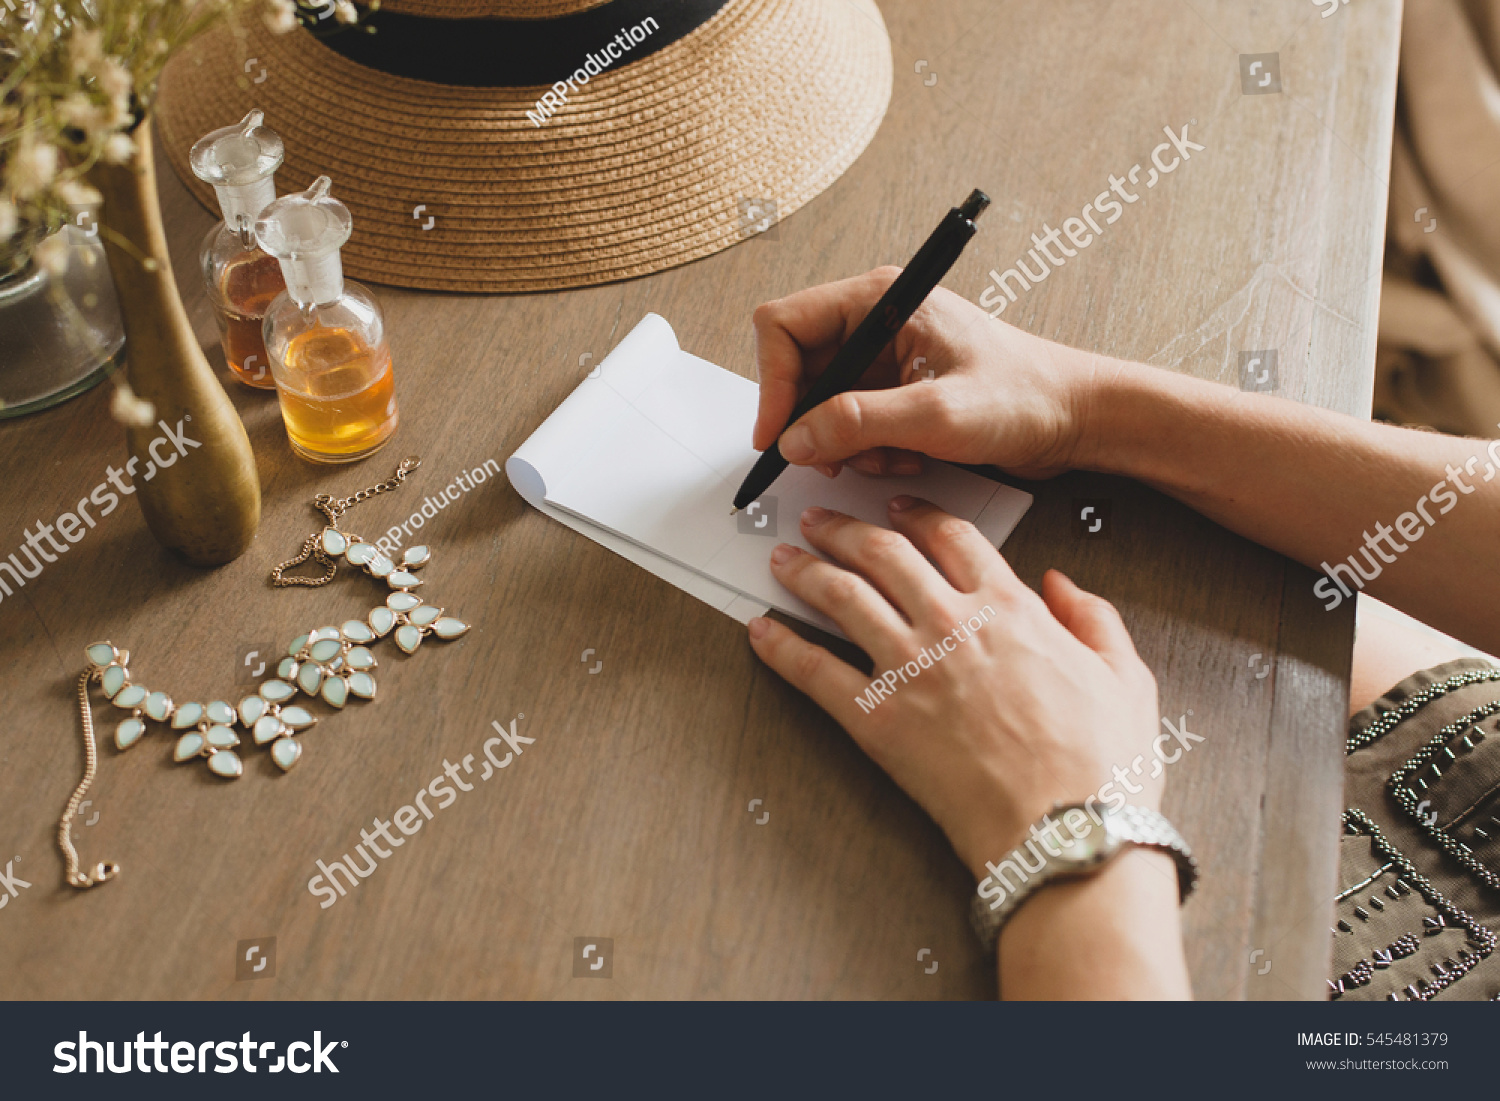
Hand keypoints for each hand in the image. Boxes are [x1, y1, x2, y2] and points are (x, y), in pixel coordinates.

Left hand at [746, 497, 1162, 880]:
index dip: (918, 515)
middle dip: (845, 529)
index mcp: (1011, 607)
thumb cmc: (1103, 765)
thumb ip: (1095, 618)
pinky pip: (814, 671)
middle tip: (821, 519)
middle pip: (884, 554)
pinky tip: (760, 631)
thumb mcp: (1125, 676)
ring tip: (783, 557)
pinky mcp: (876, 718)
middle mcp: (952, 623)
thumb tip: (1062, 584)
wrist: (1069, 831)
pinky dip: (781, 647)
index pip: (952, 537)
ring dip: (806, 570)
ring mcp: (909, 667)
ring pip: (842, 596)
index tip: (897, 508)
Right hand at [752, 266, 1098, 479]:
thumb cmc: (1025, 395)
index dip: (772, 382)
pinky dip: (869, 451)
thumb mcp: (935, 414)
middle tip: (834, 458)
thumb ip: (856, 423)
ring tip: (893, 458)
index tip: (777, 435)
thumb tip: (794, 438)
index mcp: (881, 299)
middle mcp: (876, 322)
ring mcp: (885, 358)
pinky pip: (852, 426)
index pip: (784, 326)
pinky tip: (909, 458)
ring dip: (847, 444)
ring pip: (823, 406)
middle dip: (813, 422)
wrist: (1075, 418)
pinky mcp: (896, 391)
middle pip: (798, 370)